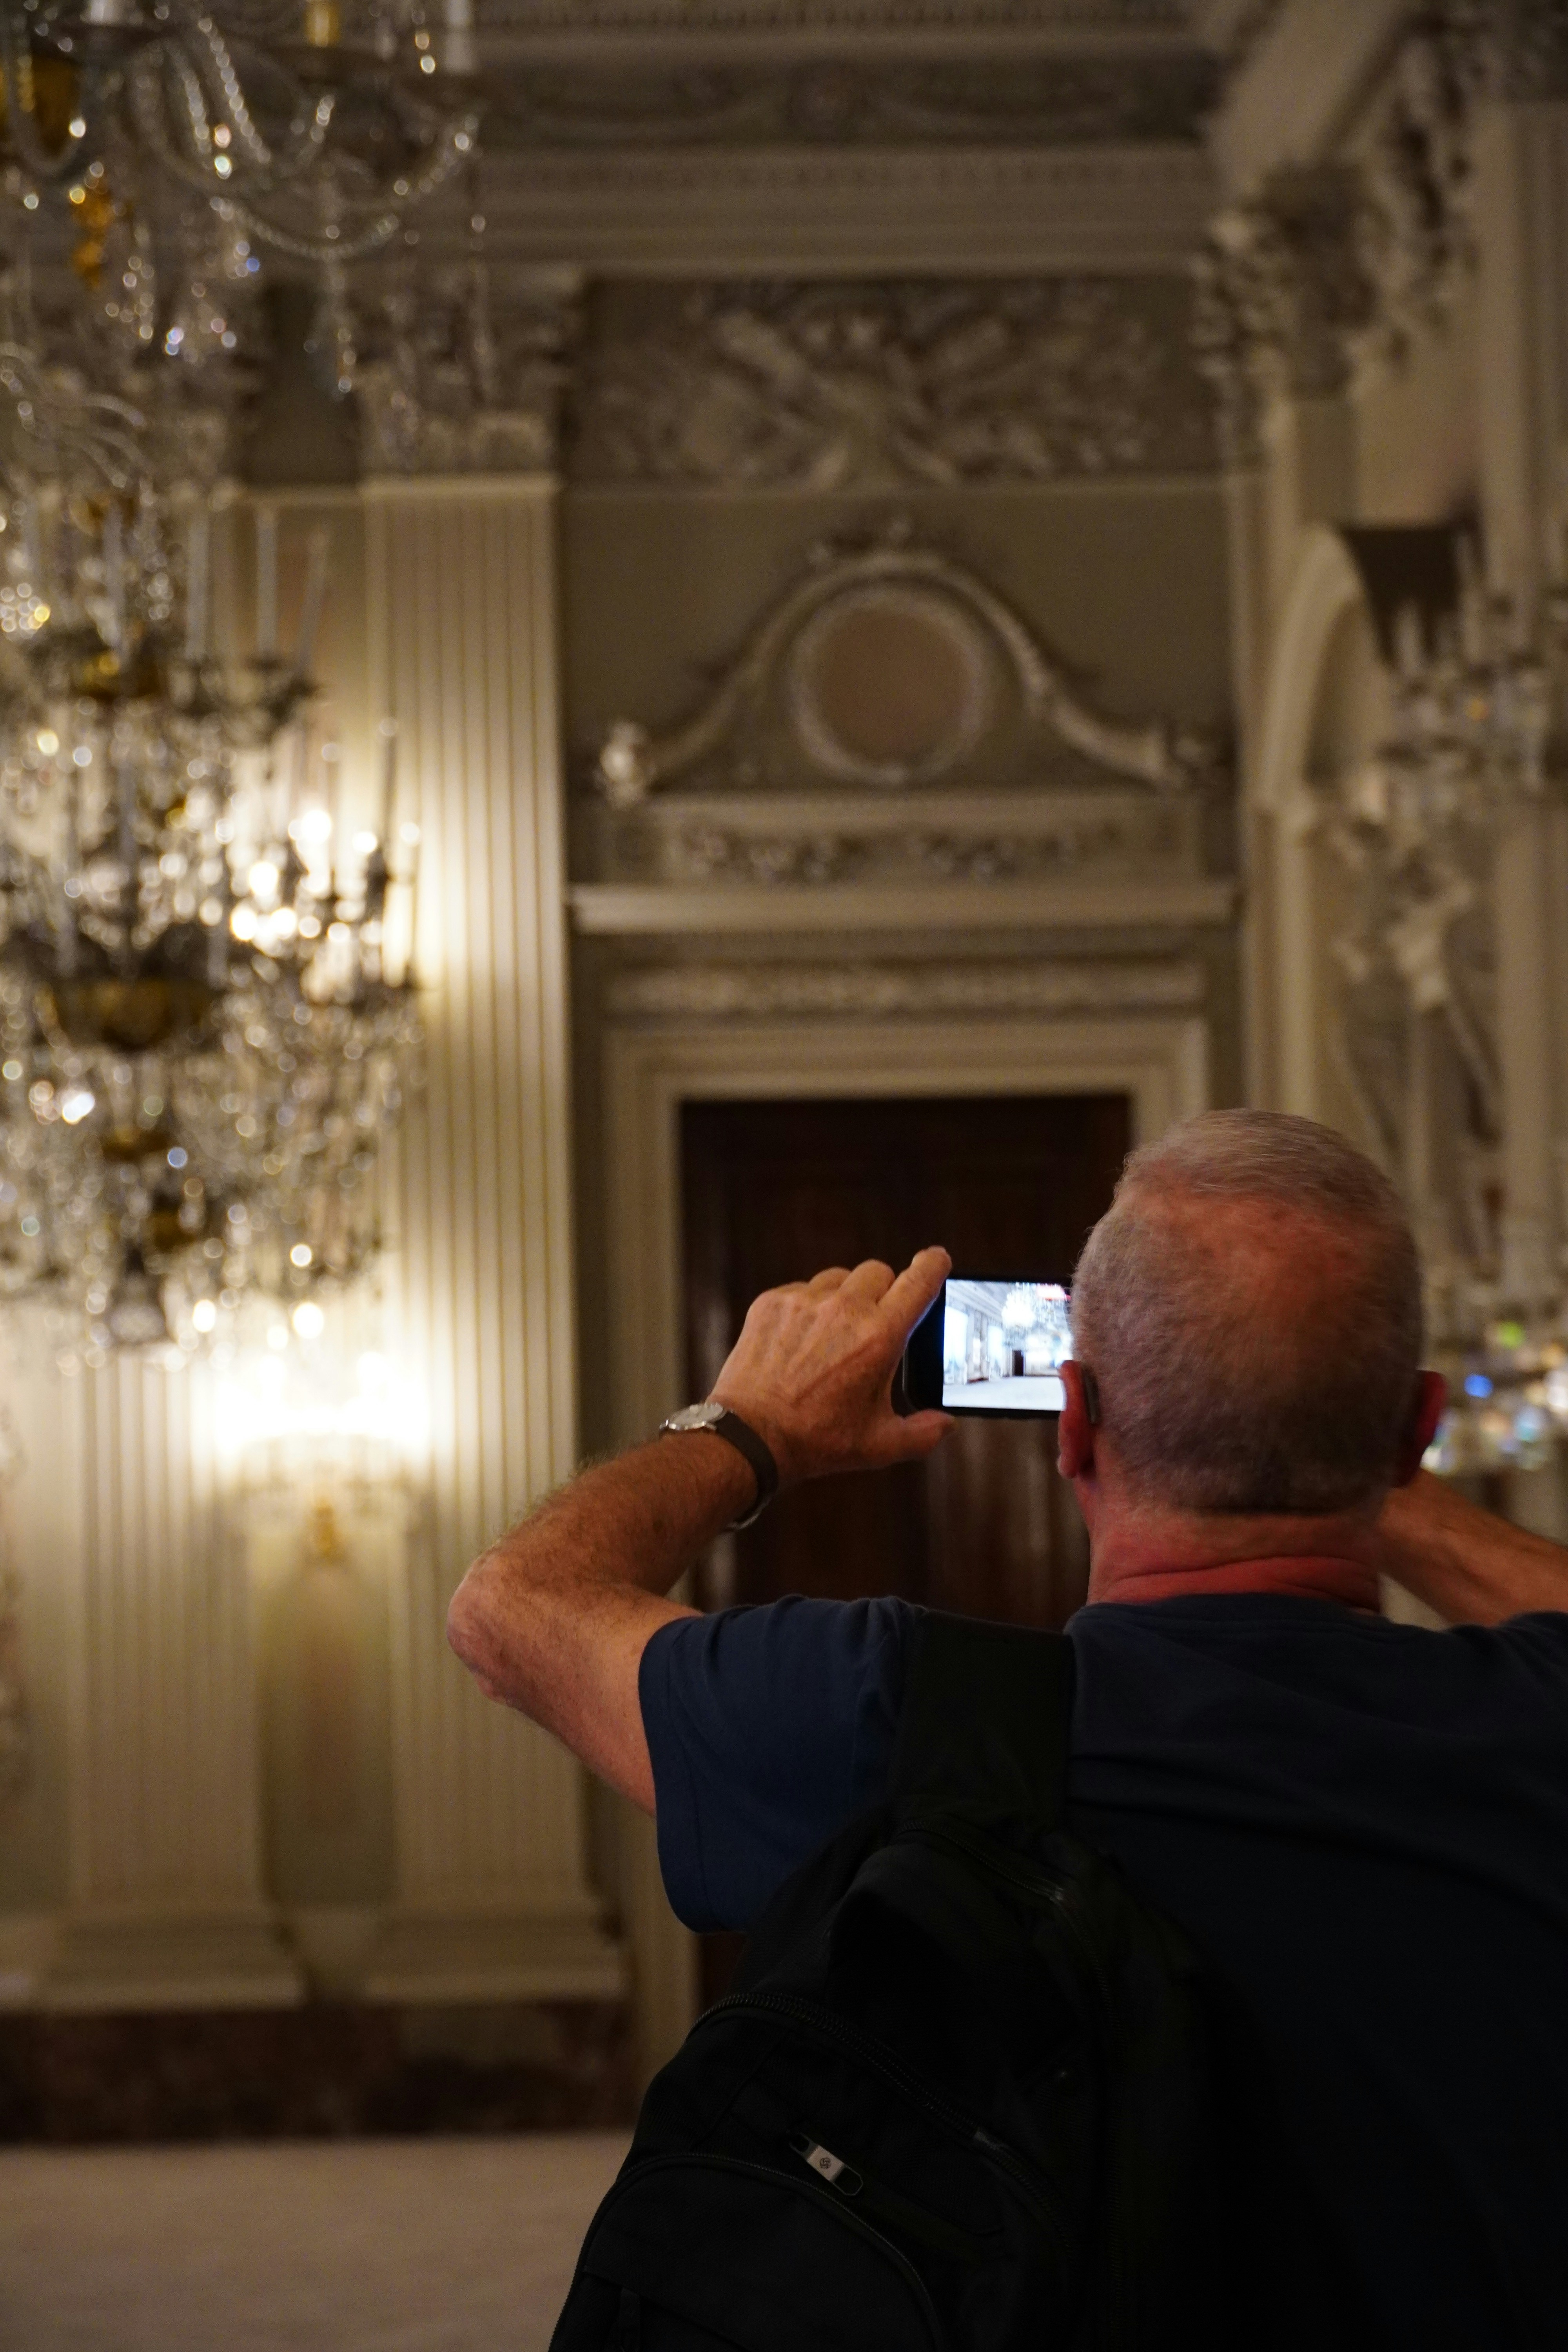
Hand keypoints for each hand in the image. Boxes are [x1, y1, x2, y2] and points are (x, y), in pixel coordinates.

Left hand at [710, 1247, 953, 1486]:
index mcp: (879, 1337)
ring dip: (846, 1297)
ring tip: (836, 1335)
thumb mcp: (879, 1445)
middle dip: (885, 1292)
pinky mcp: (772, 1302)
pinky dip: (809, 1307)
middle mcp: (844, 1310)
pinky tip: (803, 1340)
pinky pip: (803, 1289)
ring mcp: (804, 1302)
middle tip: (876, 1324)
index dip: (933, 1265)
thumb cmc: (816, 1441)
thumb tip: (947, 1424)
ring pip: (840, 1278)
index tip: (938, 1259)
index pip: (918, 1282)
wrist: (749, 1436)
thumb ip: (922, 1434)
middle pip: (879, 1272)